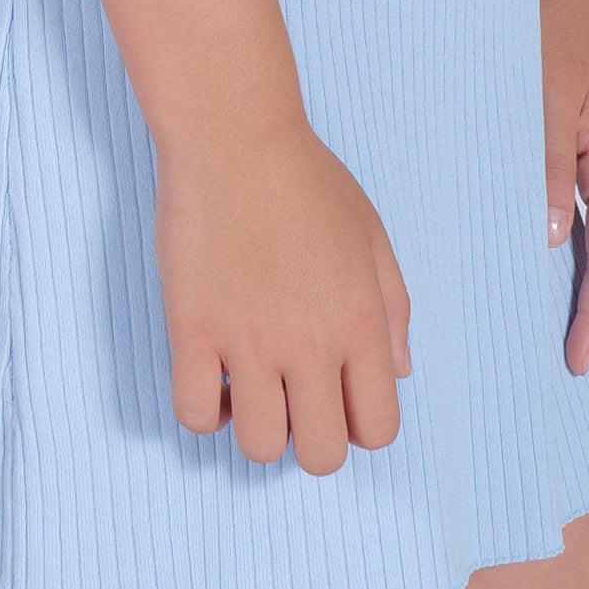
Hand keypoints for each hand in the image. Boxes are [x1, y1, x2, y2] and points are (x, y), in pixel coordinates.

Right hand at [156, 118, 410, 474]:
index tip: (333, 394)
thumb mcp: (370, 235)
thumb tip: (396, 373)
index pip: (377, 431)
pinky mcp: (192, 329)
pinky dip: (203, 411)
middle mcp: (311, 345)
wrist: (233, 134)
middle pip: (321, 454)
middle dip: (308, 436)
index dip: (356, 424)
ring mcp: (248, 341)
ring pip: (259, 446)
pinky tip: (209, 375)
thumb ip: (392, 309)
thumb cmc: (303, 175)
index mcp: (361, 325)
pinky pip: (194, 415)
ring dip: (255, 425)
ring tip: (245, 385)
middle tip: (289, 394)